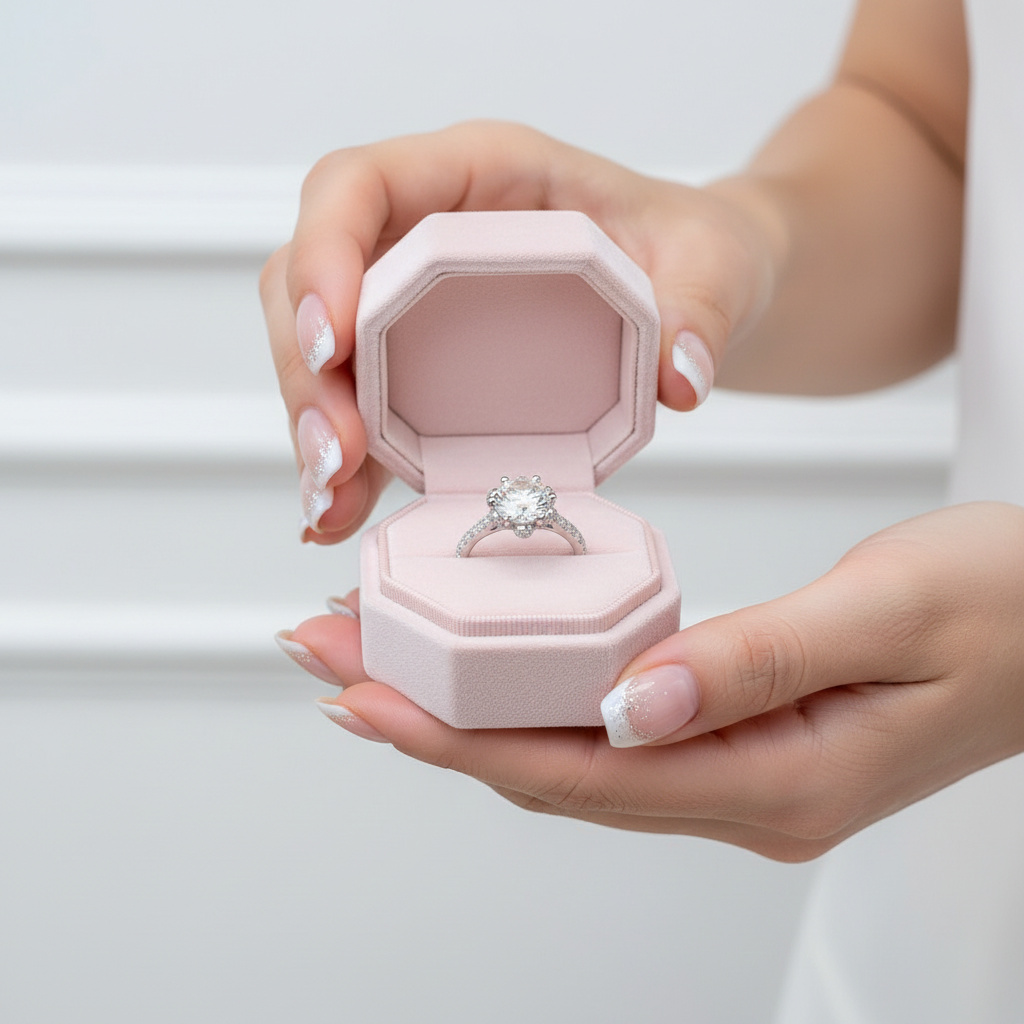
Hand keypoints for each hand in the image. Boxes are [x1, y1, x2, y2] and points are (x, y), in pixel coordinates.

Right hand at [258, 120, 779, 542]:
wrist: (686, 286)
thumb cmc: (683, 246)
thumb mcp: (711, 259)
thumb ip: (699, 306)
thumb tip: (680, 377)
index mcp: (478, 173)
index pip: (358, 187)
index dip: (323, 255)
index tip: (330, 338)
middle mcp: (424, 233)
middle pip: (312, 282)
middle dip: (308, 373)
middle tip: (335, 456)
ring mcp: (413, 305)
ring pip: (323, 355)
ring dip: (317, 430)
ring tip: (333, 504)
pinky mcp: (422, 370)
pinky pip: (365, 410)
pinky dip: (351, 466)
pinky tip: (344, 514)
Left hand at [286, 502, 1023, 861]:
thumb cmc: (1008, 604)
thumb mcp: (892, 610)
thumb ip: (761, 660)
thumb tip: (631, 699)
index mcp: (777, 778)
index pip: (577, 770)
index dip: (454, 736)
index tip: (357, 691)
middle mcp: (747, 793)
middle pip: (554, 769)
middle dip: (430, 721)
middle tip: (328, 658)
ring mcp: (746, 772)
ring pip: (574, 753)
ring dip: (473, 711)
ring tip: (380, 660)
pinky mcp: (748, 736)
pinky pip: (615, 730)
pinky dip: (538, 701)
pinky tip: (494, 670)